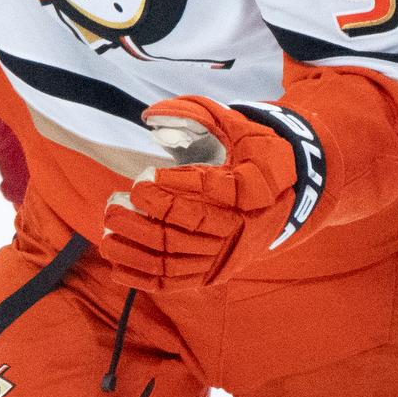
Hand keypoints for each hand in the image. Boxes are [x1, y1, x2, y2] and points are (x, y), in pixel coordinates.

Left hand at [97, 97, 324, 286]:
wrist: (290, 198)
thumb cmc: (255, 155)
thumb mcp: (239, 127)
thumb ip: (200, 113)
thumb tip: (150, 114)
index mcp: (251, 193)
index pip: (208, 194)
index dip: (172, 188)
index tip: (141, 177)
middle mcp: (239, 230)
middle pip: (182, 232)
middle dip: (141, 220)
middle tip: (113, 202)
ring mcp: (225, 257)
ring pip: (173, 260)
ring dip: (134, 249)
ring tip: (107, 230)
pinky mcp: (213, 274)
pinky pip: (175, 282)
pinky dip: (143, 278)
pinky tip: (116, 266)